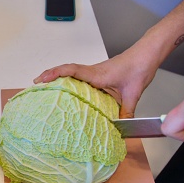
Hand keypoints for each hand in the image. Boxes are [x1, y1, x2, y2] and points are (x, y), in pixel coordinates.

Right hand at [33, 48, 158, 117]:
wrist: (147, 54)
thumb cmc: (139, 67)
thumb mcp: (134, 93)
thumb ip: (126, 111)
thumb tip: (121, 129)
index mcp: (98, 74)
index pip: (72, 70)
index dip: (55, 73)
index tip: (42, 79)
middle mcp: (92, 71)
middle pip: (66, 70)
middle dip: (49, 75)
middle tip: (35, 84)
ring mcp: (94, 72)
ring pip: (71, 72)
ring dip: (57, 76)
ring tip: (45, 86)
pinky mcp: (97, 74)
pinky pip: (78, 75)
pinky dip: (68, 79)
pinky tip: (66, 89)